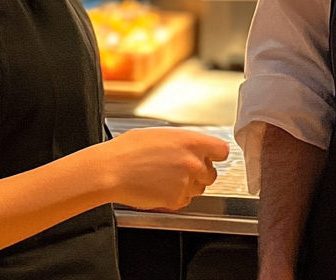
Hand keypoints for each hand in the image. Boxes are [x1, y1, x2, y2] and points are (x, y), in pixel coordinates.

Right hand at [106, 127, 228, 210]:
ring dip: (190, 185)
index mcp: (191, 141)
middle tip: (183, 169)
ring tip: (169, 178)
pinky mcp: (176, 199)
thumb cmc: (131, 148)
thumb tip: (192, 146)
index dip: (216, 155)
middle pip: (212, 173)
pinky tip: (162, 188)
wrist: (113, 169)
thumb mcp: (163, 133)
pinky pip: (185, 200)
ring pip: (200, 188)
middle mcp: (193, 162)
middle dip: (201, 172)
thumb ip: (184, 141)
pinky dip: (177, 197)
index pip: (222, 151)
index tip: (212, 157)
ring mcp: (186, 182)